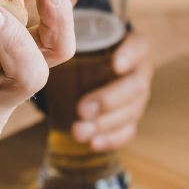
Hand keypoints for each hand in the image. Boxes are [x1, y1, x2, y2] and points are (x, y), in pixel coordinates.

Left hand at [71, 30, 152, 150]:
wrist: (81, 71)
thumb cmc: (81, 51)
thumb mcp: (77, 45)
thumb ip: (68, 45)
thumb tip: (47, 50)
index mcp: (131, 46)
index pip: (140, 46)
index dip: (130, 55)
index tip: (115, 65)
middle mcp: (139, 71)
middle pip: (135, 86)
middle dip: (108, 100)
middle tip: (82, 110)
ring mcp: (137, 97)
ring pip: (131, 112)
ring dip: (104, 124)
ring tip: (78, 132)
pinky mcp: (130, 118)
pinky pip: (127, 131)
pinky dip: (110, 139)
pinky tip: (93, 143)